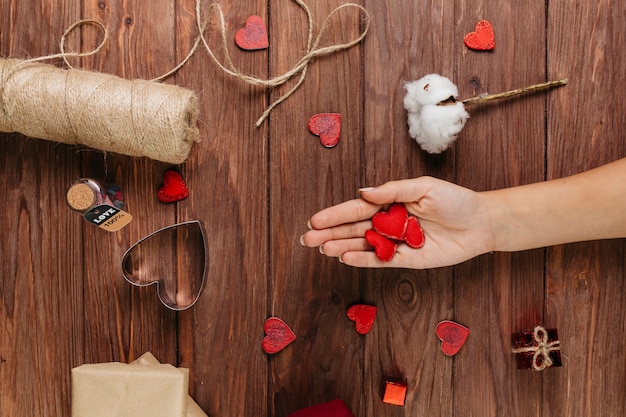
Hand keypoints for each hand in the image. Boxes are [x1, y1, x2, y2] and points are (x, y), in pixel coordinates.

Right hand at [300, 176, 495, 268]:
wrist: (482, 222)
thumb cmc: (455, 200)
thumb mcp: (424, 187)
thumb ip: (393, 191)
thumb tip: (362, 192)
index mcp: (390, 202)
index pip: (356, 209)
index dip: (335, 215)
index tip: (314, 220)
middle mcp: (389, 222)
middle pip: (353, 228)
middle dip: (330, 233)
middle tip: (307, 239)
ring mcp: (396, 242)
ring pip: (363, 245)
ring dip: (342, 247)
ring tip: (323, 249)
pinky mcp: (407, 259)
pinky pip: (382, 260)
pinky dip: (364, 259)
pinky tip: (347, 258)